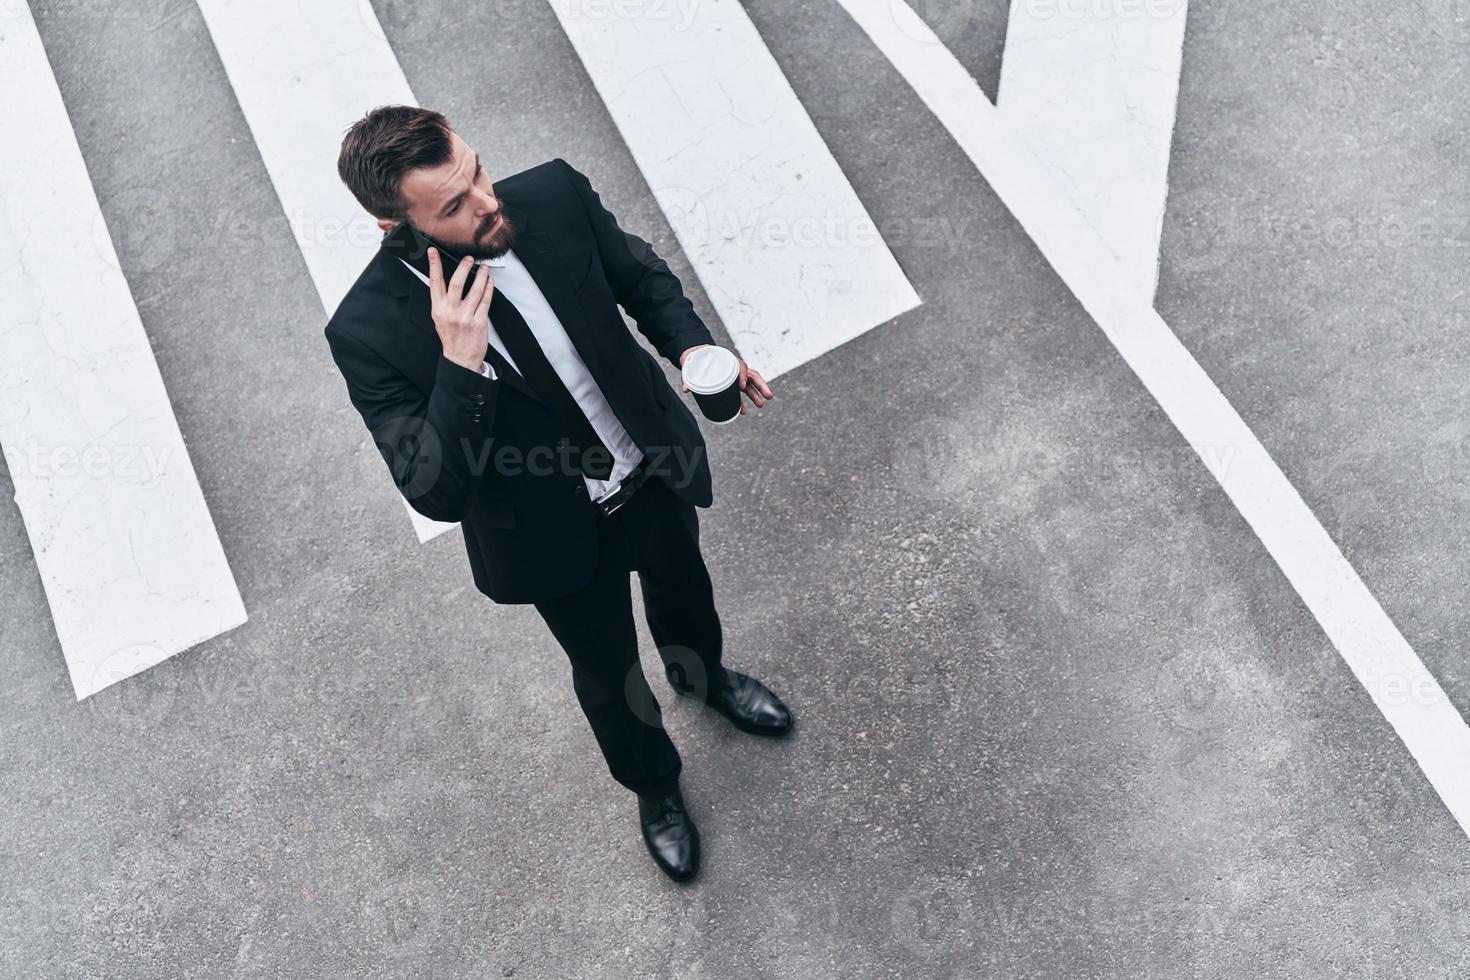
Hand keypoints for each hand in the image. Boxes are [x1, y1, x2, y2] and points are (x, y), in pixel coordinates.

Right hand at [428, 247, 493, 371]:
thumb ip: (443, 300)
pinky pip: (486, 300)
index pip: (434, 282)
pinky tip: (490, 282)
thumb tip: (449, 279)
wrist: (460, 358)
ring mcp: (465, 317)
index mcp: (438, 309)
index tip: (433, 251)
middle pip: (457, 282)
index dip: (433, 265)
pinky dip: (489, 289)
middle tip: (469, 258)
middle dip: (464, 267)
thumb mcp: (439, 318)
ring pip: (475, 290)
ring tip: (484, 268)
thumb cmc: (451, 337)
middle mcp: (450, 311)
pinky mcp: (479, 322)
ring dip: (481, 276)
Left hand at [679, 345, 773, 414]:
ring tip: (762, 405)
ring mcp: (736, 377)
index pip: (741, 366)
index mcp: (728, 361)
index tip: (742, 386)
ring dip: (757, 395)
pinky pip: (741, 394)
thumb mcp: (692, 366)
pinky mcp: (733, 385)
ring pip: (751, 385)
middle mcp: (735, 368)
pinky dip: (743, 403)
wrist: (698, 357)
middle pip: (752, 376)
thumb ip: (689, 376)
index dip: (743, 376)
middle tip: (769, 397)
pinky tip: (744, 411)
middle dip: (761, 386)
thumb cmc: (697, 360)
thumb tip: (685, 389)